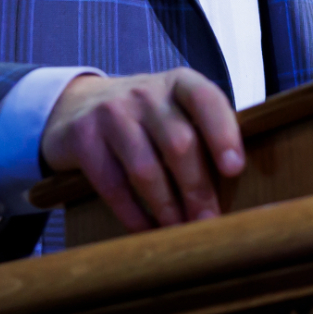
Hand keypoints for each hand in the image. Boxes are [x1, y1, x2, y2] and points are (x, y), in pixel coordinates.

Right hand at [39, 69, 244, 229]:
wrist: (78, 105)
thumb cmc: (145, 117)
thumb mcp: (175, 109)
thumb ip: (203, 133)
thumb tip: (234, 187)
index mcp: (179, 83)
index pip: (206, 100)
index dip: (223, 133)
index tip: (235, 169)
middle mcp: (145, 93)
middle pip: (179, 144)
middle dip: (197, 189)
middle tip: (209, 222)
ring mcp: (111, 113)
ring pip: (145, 169)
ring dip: (166, 207)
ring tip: (179, 230)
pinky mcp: (84, 138)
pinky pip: (112, 184)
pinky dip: (133, 214)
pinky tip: (147, 230)